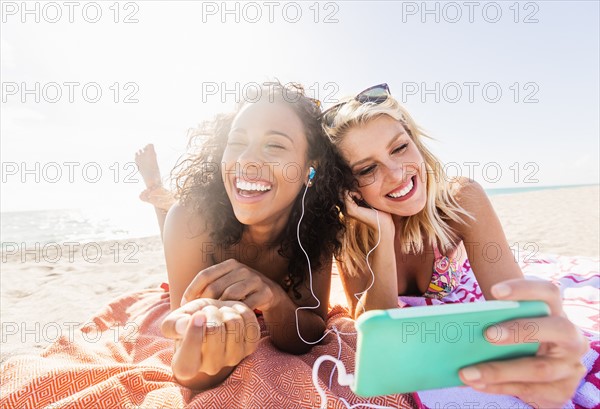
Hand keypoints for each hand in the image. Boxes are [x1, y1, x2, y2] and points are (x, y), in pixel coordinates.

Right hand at [161, 298, 259, 379]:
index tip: (197, 315)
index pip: (189, 358)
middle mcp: (210, 368)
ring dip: (226, 310)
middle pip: (214, 330)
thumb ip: (173, 325)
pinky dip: (241, 310)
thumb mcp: (174, 321)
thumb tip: (186, 324)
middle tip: (207, 311)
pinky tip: (232, 313)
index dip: (194, 334)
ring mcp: (232, 359)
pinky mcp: (249, 347)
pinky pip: (249, 321)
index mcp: (185, 366)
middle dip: (210, 312)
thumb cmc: (189, 321)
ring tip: (219, 313)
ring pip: (233, 323)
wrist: (211, 320)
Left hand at [181, 259, 280, 311]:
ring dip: (220, 310)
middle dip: (204, 303)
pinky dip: (236, 314)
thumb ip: (210, 287)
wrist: (271, 295)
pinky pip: (246, 305)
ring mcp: (255, 280)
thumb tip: (183, 301)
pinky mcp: (265, 292)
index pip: (205, 275)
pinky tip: (230, 322)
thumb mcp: (227, 284)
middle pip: (215, 287)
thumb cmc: (242, 293)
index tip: (184, 304)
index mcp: (230, 264)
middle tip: (198, 317)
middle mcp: (242, 269)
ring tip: (212, 320)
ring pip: (230, 296)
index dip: (192, 290)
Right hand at [344, 191, 393, 232]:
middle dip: (351, 188)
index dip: (351, 188)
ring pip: (343, 191)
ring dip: (353, 190)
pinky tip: (361, 197)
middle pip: (342, 190)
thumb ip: (362, 194)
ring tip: (361, 196)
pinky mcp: (350, 210)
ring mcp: (347, 210)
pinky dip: (353, 192)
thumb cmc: (380, 212)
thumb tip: (358, 182)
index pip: (344, 191)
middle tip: (361, 194)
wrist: (383, 224)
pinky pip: (346, 194)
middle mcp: (346, 209)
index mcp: (350, 207)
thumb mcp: (370, 200)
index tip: (361, 193)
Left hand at [459, 279, 588, 407]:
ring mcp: (570, 367)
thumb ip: (500, 321)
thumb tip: (462, 325)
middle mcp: (572, 339)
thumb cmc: (523, 340)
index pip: (549, 292)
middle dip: (520, 330)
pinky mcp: (562, 391)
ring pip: (539, 368)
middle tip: (487, 334)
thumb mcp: (517, 327)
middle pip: (557, 329)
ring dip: (499, 370)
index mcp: (558, 313)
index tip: (495, 291)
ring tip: (467, 372)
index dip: (524, 289)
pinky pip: (529, 390)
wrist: (546, 373)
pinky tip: (477, 384)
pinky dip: (499, 387)